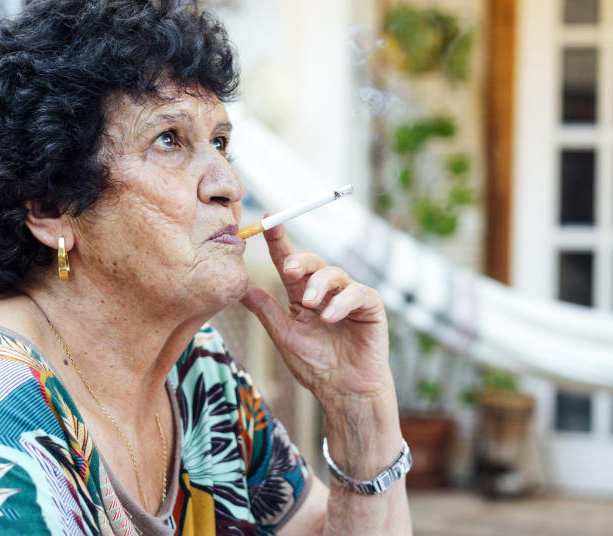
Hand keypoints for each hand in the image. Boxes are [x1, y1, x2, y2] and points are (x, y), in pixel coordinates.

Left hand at [240, 224, 394, 407]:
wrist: (345, 393)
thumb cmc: (316, 367)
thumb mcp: (285, 337)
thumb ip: (266, 312)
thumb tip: (242, 288)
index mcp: (302, 295)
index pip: (289, 262)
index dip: (278, 240)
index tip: (266, 220)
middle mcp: (326, 291)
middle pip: (313, 262)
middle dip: (300, 261)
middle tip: (289, 270)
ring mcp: (349, 297)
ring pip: (335, 274)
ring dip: (319, 286)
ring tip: (309, 305)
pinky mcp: (370, 306)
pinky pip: (357, 293)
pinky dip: (342, 302)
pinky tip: (329, 317)